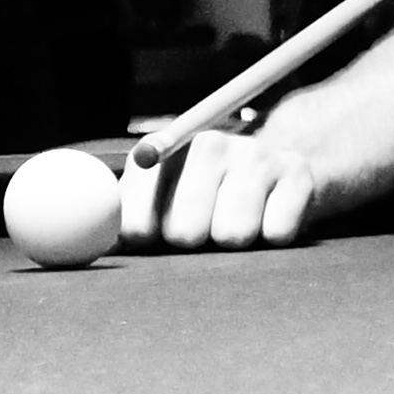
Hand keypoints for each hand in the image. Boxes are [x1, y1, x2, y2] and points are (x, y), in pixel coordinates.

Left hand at [128, 127, 318, 251]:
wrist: (280, 167)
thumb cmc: (208, 194)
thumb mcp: (161, 196)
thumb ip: (126, 218)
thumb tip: (98, 249)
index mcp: (164, 151)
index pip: (136, 217)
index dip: (144, 238)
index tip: (153, 238)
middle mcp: (208, 144)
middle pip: (184, 231)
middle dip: (192, 243)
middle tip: (204, 230)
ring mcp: (254, 155)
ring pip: (232, 236)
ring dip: (234, 242)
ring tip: (237, 222)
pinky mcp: (296, 172)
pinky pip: (276, 233)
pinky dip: (273, 237)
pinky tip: (269, 218)